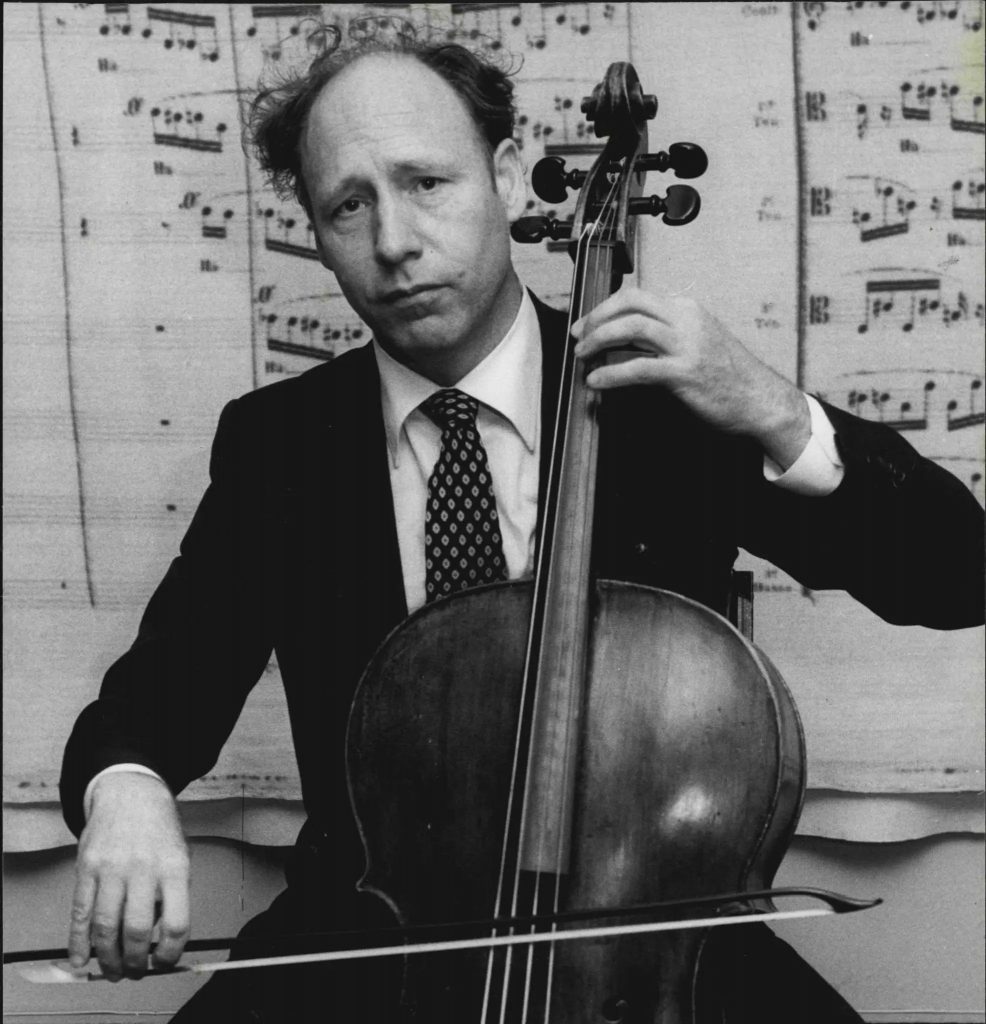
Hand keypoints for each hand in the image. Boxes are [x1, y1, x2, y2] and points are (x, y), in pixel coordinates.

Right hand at [68, 772, 189, 980]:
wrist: (131, 793)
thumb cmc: (159, 829)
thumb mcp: (179, 854)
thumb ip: (172, 893)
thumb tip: (158, 938)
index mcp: (174, 866)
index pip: (177, 921)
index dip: (172, 952)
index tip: (166, 962)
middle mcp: (143, 867)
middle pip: (137, 929)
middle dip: (136, 961)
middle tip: (135, 972)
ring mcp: (112, 868)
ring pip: (106, 927)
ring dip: (108, 958)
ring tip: (114, 970)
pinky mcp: (86, 868)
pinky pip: (81, 914)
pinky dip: (79, 942)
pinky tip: (82, 960)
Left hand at [572, 288, 810, 469]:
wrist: (760, 400)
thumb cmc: (726, 377)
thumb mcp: (695, 343)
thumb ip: (664, 336)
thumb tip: (622, 341)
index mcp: (687, 309)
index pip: (636, 297)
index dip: (605, 309)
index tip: (586, 325)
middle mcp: (686, 319)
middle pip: (631, 303)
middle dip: (597, 318)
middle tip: (578, 336)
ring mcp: (687, 344)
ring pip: (632, 327)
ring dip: (598, 340)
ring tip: (582, 356)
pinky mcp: (684, 372)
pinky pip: (638, 367)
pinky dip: (610, 373)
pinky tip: (596, 381)